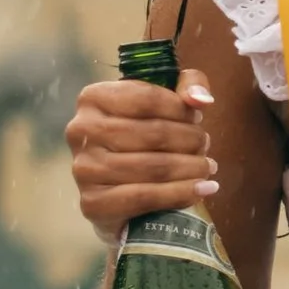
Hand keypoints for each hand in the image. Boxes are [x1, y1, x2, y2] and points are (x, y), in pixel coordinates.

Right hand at [64, 70, 218, 240]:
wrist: (116, 190)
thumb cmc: (141, 136)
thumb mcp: (164, 100)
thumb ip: (187, 85)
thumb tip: (201, 99)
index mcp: (93, 98)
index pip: (146, 98)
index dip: (180, 109)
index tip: (198, 118)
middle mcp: (81, 131)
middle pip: (153, 133)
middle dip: (190, 140)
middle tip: (205, 146)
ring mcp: (83, 169)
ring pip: (152, 167)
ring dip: (190, 168)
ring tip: (207, 167)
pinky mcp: (92, 203)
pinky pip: (144, 197)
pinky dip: (179, 194)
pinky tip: (202, 189)